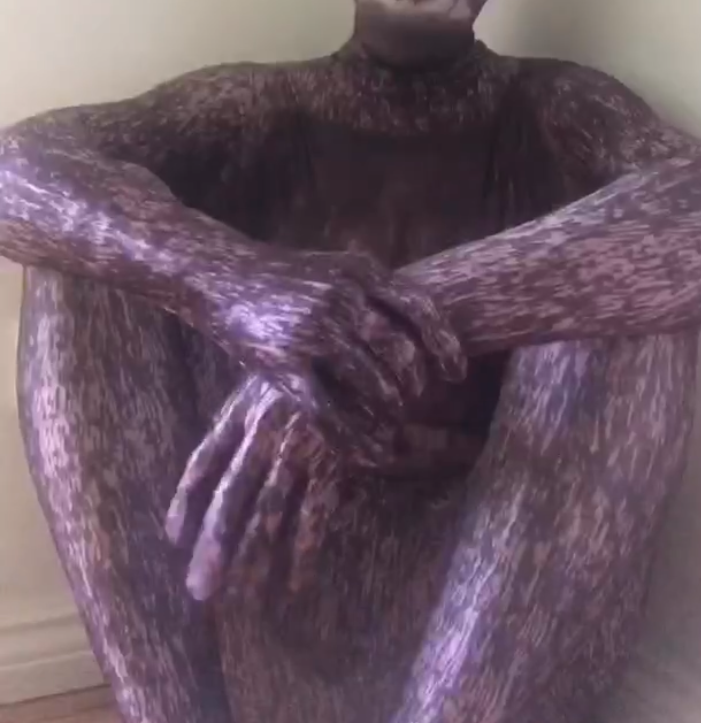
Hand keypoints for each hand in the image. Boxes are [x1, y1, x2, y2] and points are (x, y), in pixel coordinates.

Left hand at [166, 374, 342, 601]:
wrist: (370, 351)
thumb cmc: (319, 365)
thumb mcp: (273, 378)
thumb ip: (250, 415)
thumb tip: (225, 464)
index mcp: (242, 409)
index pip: (204, 461)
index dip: (186, 502)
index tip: (174, 538)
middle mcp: (263, 432)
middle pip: (231, 499)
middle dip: (215, 548)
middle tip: (200, 590)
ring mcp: (297, 448)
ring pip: (267, 515)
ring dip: (255, 561)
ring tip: (244, 598)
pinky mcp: (333, 462)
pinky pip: (313, 517)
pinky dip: (303, 553)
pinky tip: (296, 583)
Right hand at [199, 251, 465, 459]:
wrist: (222, 276)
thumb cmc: (287, 278)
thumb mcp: (337, 268)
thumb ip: (375, 291)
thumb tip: (428, 326)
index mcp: (361, 271)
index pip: (421, 310)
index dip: (445, 346)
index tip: (455, 374)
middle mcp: (341, 299)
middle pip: (402, 351)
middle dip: (416, 384)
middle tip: (416, 401)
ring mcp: (312, 332)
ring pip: (374, 383)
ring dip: (391, 410)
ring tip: (393, 420)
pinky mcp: (284, 365)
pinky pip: (331, 413)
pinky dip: (358, 438)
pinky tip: (373, 453)